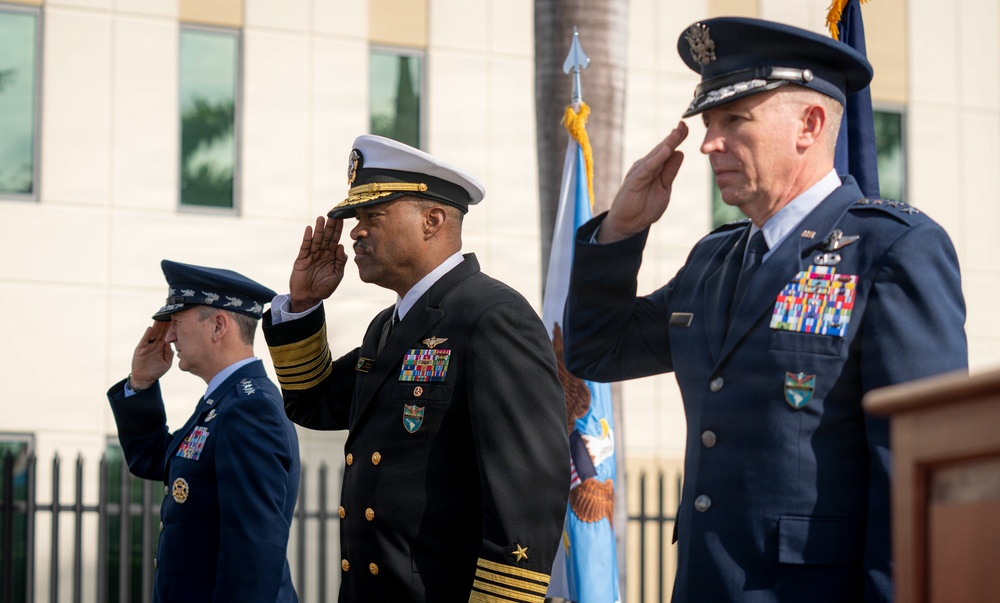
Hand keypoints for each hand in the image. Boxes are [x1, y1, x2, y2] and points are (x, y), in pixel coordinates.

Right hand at [130, 321, 172, 389]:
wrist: (145, 378)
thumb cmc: (157, 370)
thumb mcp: (167, 362)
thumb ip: (169, 353)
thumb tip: (171, 344)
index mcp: (162, 346)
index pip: (168, 334)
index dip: (171, 327)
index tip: (176, 319)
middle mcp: (155, 344)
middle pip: (160, 331)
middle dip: (164, 323)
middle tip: (169, 314)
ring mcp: (148, 346)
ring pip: (153, 334)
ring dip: (156, 326)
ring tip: (159, 318)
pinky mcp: (141, 349)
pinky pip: (144, 340)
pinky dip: (147, 335)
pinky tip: (150, 328)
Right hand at [289, 216, 347, 311]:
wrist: (309, 298)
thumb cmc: (324, 288)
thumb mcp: (337, 275)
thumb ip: (341, 261)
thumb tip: (342, 246)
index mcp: (332, 256)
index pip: (336, 240)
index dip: (338, 230)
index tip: (342, 219)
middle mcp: (322, 253)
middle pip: (326, 237)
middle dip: (330, 227)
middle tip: (333, 215)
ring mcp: (311, 255)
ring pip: (316, 240)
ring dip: (319, 229)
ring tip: (321, 218)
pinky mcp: (302, 259)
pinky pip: (305, 247)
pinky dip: (307, 238)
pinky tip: (309, 229)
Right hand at [599, 121, 687, 243]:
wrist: (629, 224)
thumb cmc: (645, 207)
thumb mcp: (664, 188)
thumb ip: (670, 172)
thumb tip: (680, 153)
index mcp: (655, 168)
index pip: (668, 151)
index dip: (677, 139)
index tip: (687, 127)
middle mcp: (647, 166)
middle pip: (662, 149)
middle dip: (674, 136)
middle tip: (684, 123)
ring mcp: (640, 172)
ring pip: (655, 155)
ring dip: (667, 143)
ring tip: (677, 132)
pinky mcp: (634, 181)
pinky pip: (647, 168)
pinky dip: (656, 159)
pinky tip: (666, 151)